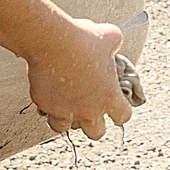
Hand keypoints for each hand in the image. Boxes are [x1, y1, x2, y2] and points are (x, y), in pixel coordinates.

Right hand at [26, 19, 134, 140]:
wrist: (53, 42)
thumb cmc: (83, 39)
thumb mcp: (109, 36)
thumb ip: (114, 45)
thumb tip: (112, 42)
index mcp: (110, 97)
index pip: (123, 116)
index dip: (120, 112)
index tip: (116, 106)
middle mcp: (89, 110)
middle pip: (97, 133)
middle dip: (95, 124)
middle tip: (91, 112)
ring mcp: (66, 111)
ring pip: (66, 128)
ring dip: (66, 120)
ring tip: (65, 108)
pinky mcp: (46, 105)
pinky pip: (46, 113)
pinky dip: (47, 107)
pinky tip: (49, 96)